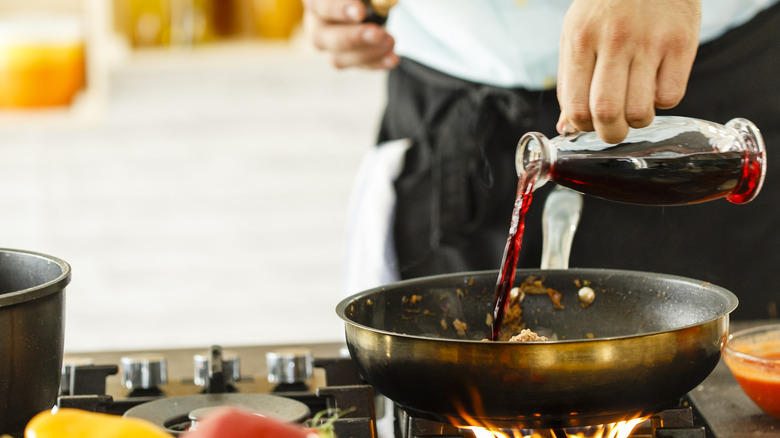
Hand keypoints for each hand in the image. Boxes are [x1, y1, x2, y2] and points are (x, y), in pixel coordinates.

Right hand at [303, 0, 398, 69]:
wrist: (370, 2)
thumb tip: (381, 1)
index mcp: (317, 0)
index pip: (318, 5)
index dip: (337, 9)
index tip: (360, 13)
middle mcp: (316, 22)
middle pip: (321, 37)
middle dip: (353, 38)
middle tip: (378, 34)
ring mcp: (328, 44)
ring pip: (337, 58)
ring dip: (367, 53)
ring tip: (390, 42)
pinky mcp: (343, 58)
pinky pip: (357, 66)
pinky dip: (377, 63)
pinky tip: (392, 58)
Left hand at [557, 0, 700, 142]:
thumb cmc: (606, 6)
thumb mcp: (577, 34)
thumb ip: (571, 81)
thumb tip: (567, 127)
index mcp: (581, 40)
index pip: (577, 106)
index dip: (582, 126)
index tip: (589, 122)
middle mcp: (614, 41)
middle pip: (608, 112)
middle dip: (610, 133)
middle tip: (614, 129)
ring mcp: (650, 41)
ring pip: (641, 110)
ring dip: (637, 121)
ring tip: (636, 108)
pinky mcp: (681, 43)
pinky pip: (671, 97)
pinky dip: (662, 102)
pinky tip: (656, 86)